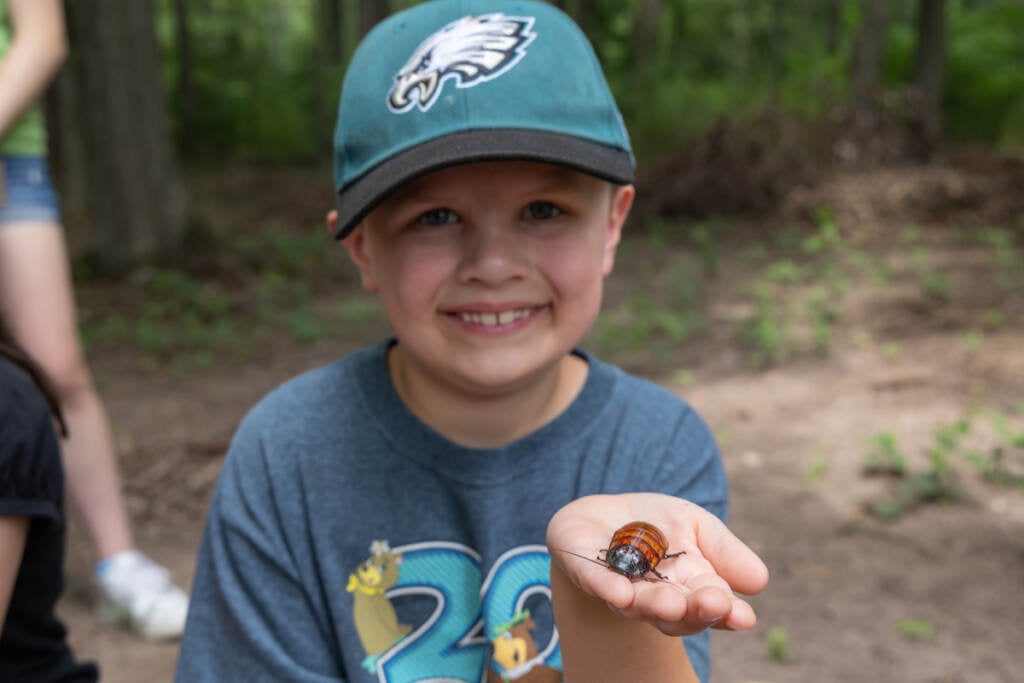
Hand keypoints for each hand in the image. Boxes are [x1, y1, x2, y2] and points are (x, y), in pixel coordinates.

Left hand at [547, 493, 768, 637]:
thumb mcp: (698, 527)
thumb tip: (760, 582)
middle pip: (678, 614)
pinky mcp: (588, 573)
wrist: (603, 516)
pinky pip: (597, 583)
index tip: (743, 616)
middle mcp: (657, 596)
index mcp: (690, 587)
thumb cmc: (657, 525)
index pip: (712, 605)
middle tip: (710, 603)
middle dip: (694, 610)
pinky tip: (618, 592)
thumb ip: (725, 551)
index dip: (726, 612)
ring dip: (653, 605)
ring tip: (668, 603)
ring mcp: (621, 588)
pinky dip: (607, 589)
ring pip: (638, 605)